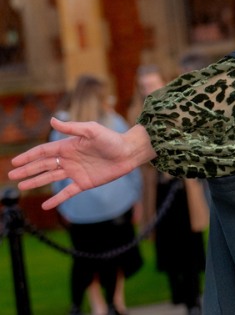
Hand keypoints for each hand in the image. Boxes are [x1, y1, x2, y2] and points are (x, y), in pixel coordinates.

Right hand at [8, 118, 155, 209]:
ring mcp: (75, 172)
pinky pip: (67, 192)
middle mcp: (69, 159)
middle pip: (43, 165)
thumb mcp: (92, 130)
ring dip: (36, 182)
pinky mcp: (84, 183)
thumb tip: (52, 121)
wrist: (129, 153)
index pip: (43, 152)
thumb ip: (72, 127)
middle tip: (12, 175)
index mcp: (68, 146)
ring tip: (22, 186)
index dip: (29, 156)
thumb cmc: (112, 139)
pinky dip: (56, 199)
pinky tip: (45, 205)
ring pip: (51, 178)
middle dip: (27, 170)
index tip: (15, 161)